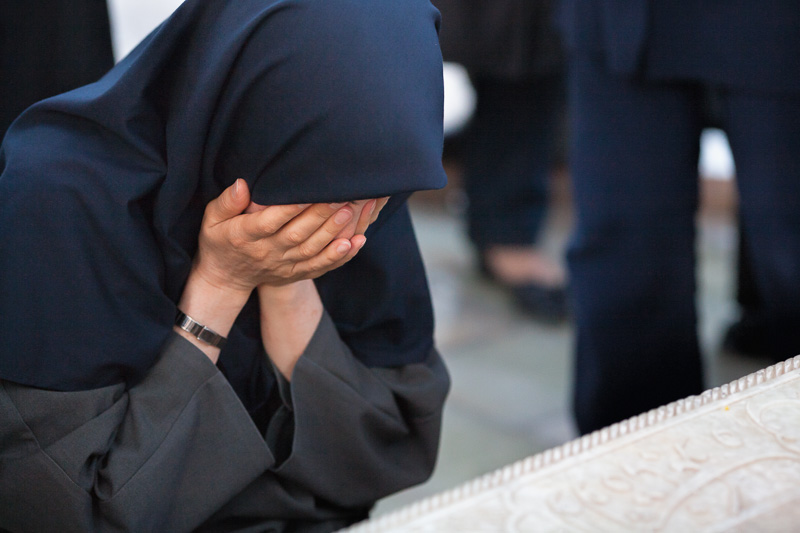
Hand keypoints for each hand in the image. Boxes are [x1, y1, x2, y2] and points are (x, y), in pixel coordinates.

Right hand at [192, 179, 367, 294]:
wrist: (226, 278)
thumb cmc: (220, 240)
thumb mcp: (212, 219)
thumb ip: (227, 202)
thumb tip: (242, 184)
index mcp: (245, 236)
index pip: (269, 221)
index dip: (289, 208)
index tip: (307, 192)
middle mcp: (267, 252)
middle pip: (296, 234)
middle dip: (320, 215)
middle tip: (340, 197)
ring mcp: (283, 265)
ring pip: (311, 250)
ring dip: (332, 232)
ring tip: (350, 213)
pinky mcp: (295, 273)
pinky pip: (320, 267)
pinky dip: (339, 257)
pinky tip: (355, 243)